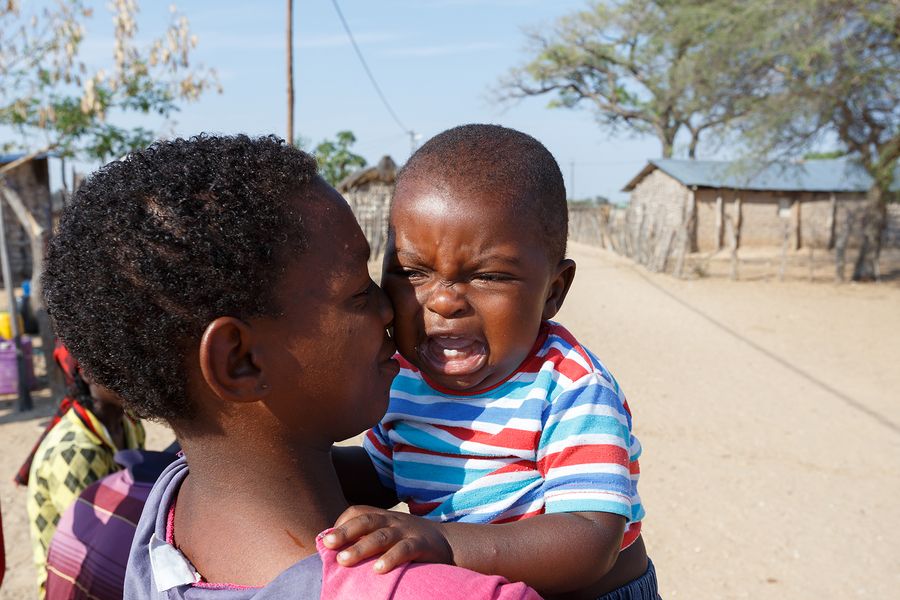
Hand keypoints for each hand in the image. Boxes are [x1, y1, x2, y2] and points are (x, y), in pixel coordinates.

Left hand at [323, 505, 452, 572]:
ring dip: (361, 548)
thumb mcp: (390, 532)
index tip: (327, 540)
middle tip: (328, 544)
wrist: (449, 543)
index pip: (358, 511)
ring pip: (381, 536)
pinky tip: (378, 569)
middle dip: (345, 532)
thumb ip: (369, 537)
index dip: (341, 523)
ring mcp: (407, 531)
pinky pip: (404, 550)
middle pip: (366, 521)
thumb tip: (337, 551)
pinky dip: (391, 558)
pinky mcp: (421, 545)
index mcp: (383, 516)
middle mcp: (393, 521)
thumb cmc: (410, 541)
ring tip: (343, 561)